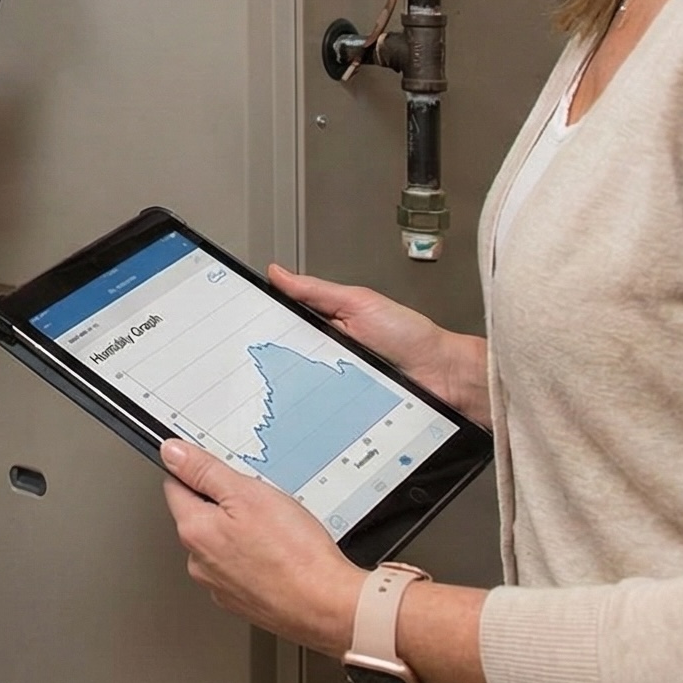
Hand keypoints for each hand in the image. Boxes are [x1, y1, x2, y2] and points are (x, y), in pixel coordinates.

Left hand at [160, 440, 363, 656]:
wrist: (327, 605)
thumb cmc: (294, 553)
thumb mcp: (248, 493)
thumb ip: (204, 471)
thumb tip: (171, 452)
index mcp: (194, 531)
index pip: (175, 486)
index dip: (197, 471)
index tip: (219, 471)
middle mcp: (198, 562)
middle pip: (200, 516)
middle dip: (224, 505)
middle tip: (260, 505)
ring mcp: (219, 585)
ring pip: (221, 543)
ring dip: (240, 533)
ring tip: (274, 534)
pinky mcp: (241, 600)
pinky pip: (239, 568)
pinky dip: (254, 559)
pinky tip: (278, 556)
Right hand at [266, 264, 486, 422]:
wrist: (444, 377)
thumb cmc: (411, 337)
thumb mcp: (358, 303)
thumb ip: (317, 290)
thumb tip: (278, 273)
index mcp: (326, 324)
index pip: (284, 323)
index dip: (262, 323)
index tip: (238, 323)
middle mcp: (326, 354)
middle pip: (284, 356)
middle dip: (268, 359)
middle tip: (252, 358)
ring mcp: (332, 383)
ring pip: (295, 385)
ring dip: (286, 386)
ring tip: (275, 383)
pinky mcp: (340, 409)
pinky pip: (315, 409)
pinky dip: (306, 410)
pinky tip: (299, 407)